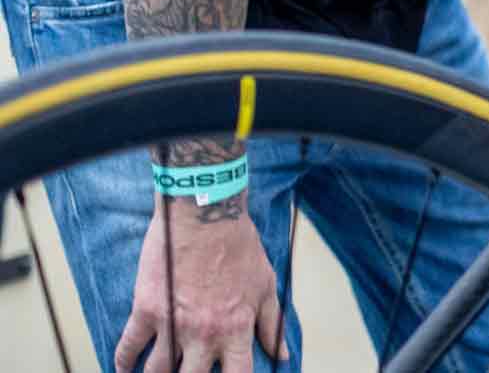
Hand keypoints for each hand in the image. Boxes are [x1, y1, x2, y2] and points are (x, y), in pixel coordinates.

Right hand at [115, 199, 285, 372]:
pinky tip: (123, 368)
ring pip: (156, 371)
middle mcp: (203, 333)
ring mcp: (171, 323)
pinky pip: (128, 345)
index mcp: (236, 328)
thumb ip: (270, 323)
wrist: (207, 214)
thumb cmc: (240, 247)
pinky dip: (123, 361)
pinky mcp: (145, 309)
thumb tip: (282, 355)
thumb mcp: (265, 284)